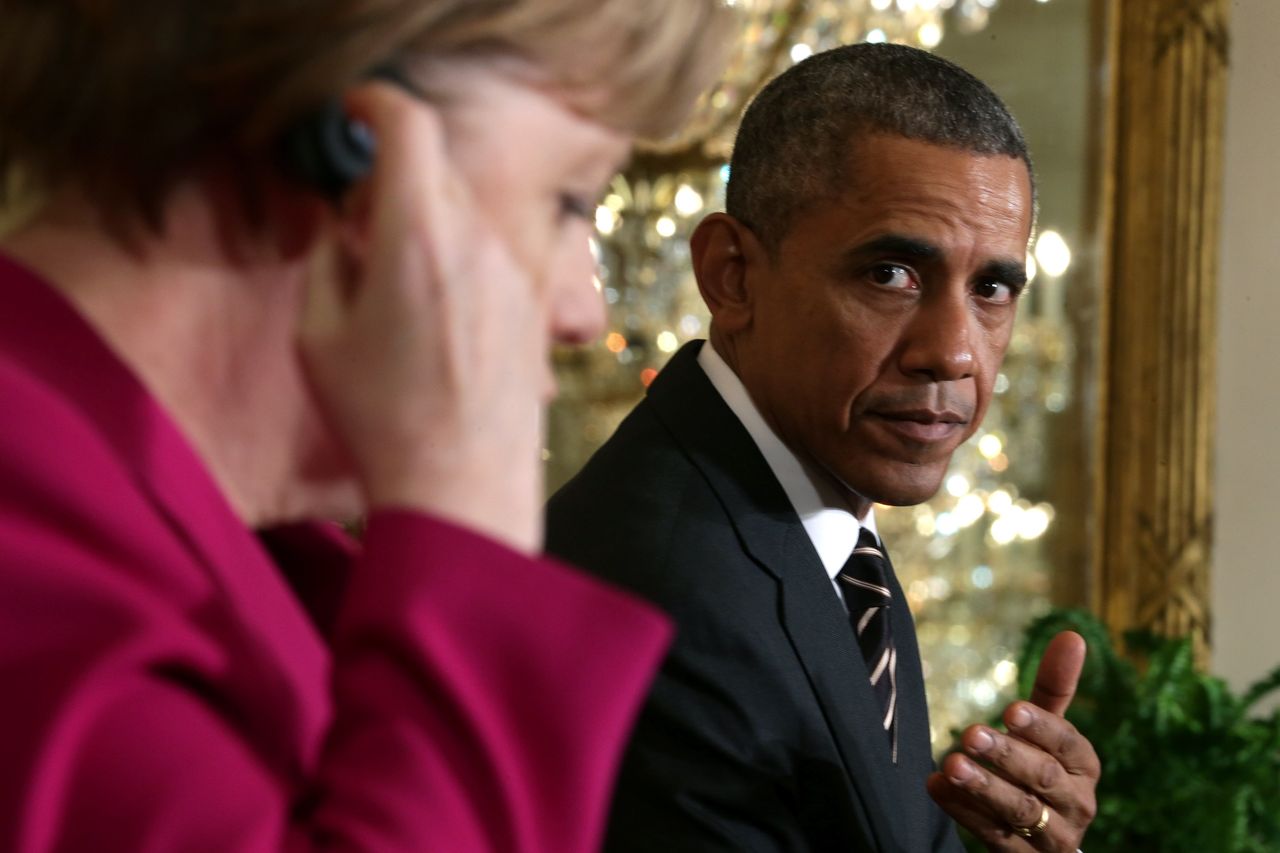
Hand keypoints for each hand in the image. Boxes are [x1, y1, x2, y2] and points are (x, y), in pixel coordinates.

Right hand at [298, 81, 549, 552]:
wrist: (464, 488)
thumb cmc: (382, 421)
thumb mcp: (318, 336)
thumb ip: (327, 256)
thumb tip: (342, 221)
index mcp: (418, 237)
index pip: (409, 124)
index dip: (375, 105)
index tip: (352, 116)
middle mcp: (479, 242)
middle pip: (436, 166)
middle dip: (392, 176)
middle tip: (358, 224)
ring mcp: (517, 272)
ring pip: (467, 209)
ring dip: (428, 219)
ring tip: (396, 282)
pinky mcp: (534, 304)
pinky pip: (493, 249)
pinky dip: (460, 253)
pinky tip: (435, 313)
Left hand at [927, 631, 1100, 850]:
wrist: (1047, 842)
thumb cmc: (1044, 769)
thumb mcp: (1049, 732)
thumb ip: (1055, 688)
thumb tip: (1072, 634)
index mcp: (1084, 766)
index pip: (1067, 744)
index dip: (1041, 728)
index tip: (1010, 710)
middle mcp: (1076, 803)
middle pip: (1043, 779)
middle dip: (1007, 756)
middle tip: (969, 734)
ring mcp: (1053, 836)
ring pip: (1019, 811)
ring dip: (983, 787)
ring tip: (950, 764)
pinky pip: (995, 837)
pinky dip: (964, 812)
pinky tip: (937, 787)